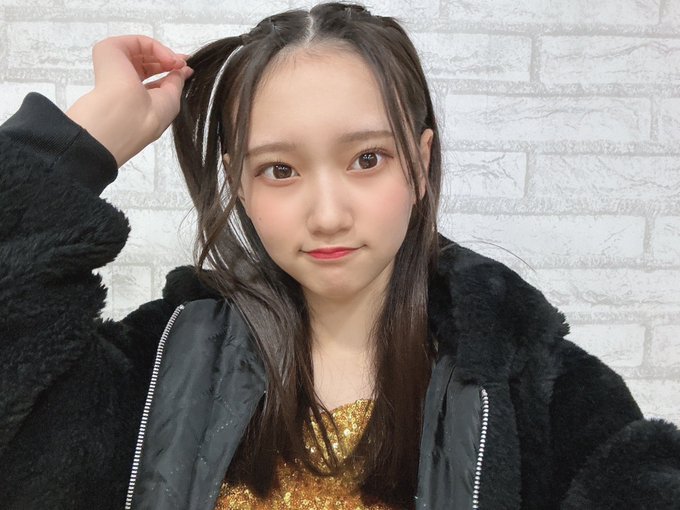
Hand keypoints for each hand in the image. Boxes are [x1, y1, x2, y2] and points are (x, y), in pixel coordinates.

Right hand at [66, 35, 192, 167]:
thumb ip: (176, 81)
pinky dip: (156, 47)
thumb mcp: (170, 99)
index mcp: (132, 94)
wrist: (129, 116)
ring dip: (164, 54)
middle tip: (183, 62)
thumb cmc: (148, 116)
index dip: (169, 70)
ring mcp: (113, 64)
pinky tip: (168, 59)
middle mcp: (121, 80)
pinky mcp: (108, 50)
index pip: (150, 76)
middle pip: (146, 61)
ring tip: (177, 63)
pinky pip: (138, 42)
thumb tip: (183, 69)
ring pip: (142, 50)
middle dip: (168, 60)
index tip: (186, 68)